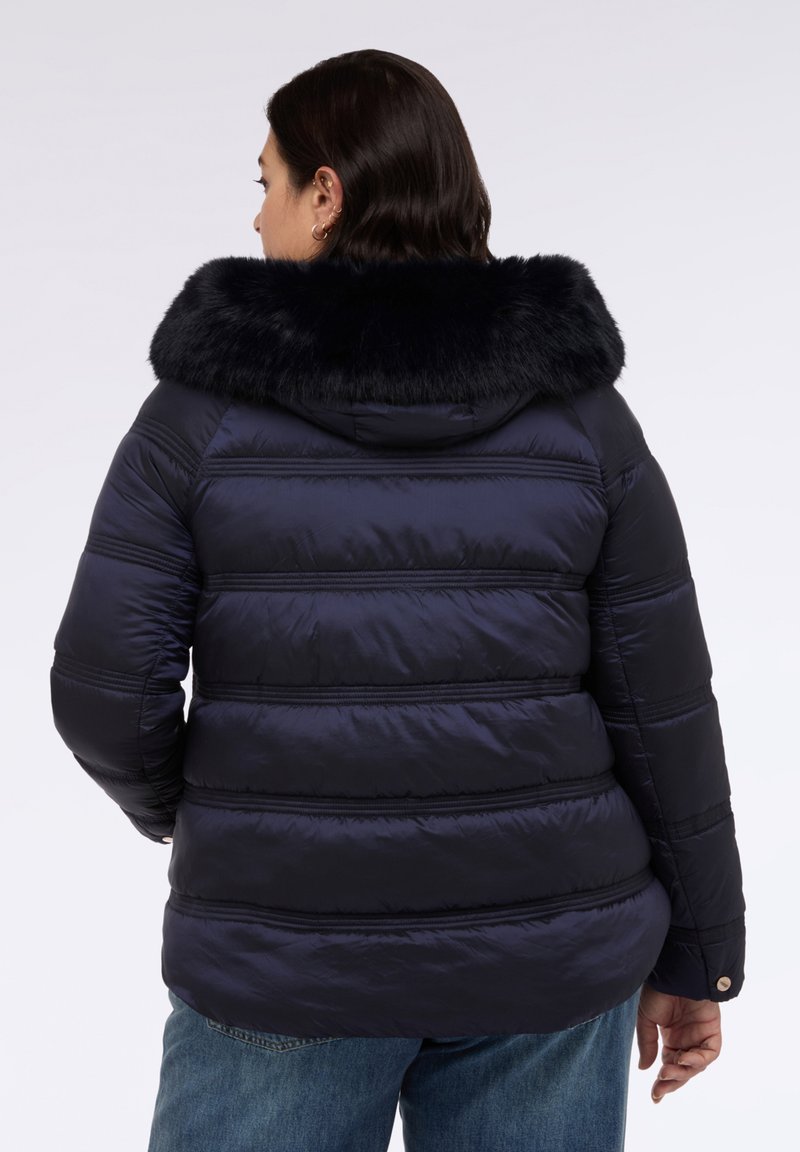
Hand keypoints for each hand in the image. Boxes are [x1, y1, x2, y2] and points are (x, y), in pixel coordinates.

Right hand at [636, 985, 721, 1102]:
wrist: (674, 972)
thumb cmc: (658, 991)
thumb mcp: (646, 1019)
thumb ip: (647, 1044)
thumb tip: (644, 1069)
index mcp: (670, 1038)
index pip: (667, 1065)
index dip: (662, 1082)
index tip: (654, 1097)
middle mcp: (686, 1040)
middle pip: (682, 1070)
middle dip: (672, 1081)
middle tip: (660, 1090)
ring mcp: (699, 1036)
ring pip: (696, 1065)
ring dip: (683, 1072)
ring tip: (667, 1071)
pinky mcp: (712, 1031)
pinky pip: (709, 1053)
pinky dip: (698, 1060)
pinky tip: (684, 1060)